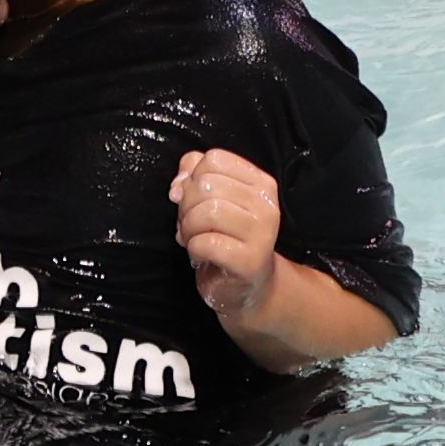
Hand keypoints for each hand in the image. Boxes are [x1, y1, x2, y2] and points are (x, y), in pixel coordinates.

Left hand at [170, 147, 281, 316]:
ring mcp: (262, 234)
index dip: (192, 177)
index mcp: (260, 183)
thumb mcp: (211, 197)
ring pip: (205, 212)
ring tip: (194, 239)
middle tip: (191, 224)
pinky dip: (193, 248)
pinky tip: (201, 255)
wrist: (248, 286)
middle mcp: (266, 205)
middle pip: (206, 184)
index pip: (214, 159)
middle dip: (186, 205)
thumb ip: (193, 175)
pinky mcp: (250, 261)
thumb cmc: (226, 236)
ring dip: (188, 228)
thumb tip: (178, 186)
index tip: (193, 199)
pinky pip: (205, 242)